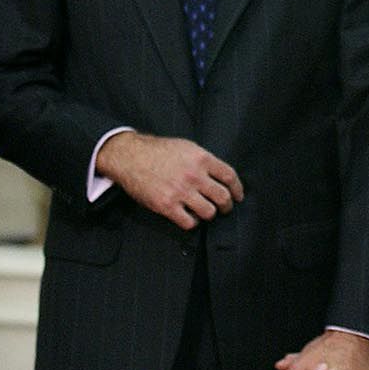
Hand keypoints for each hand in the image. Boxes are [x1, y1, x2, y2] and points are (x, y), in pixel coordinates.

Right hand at [96, 131, 242, 228]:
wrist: (130, 157)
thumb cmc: (158, 151)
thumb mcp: (186, 147)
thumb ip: (204, 160)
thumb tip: (221, 176)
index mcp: (201, 158)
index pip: (230, 177)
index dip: (237, 189)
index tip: (238, 196)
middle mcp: (193, 175)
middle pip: (223, 197)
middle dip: (227, 206)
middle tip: (224, 208)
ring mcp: (180, 191)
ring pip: (209, 212)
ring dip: (209, 214)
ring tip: (205, 211)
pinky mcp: (167, 205)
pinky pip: (189, 223)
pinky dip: (192, 222)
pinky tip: (189, 216)